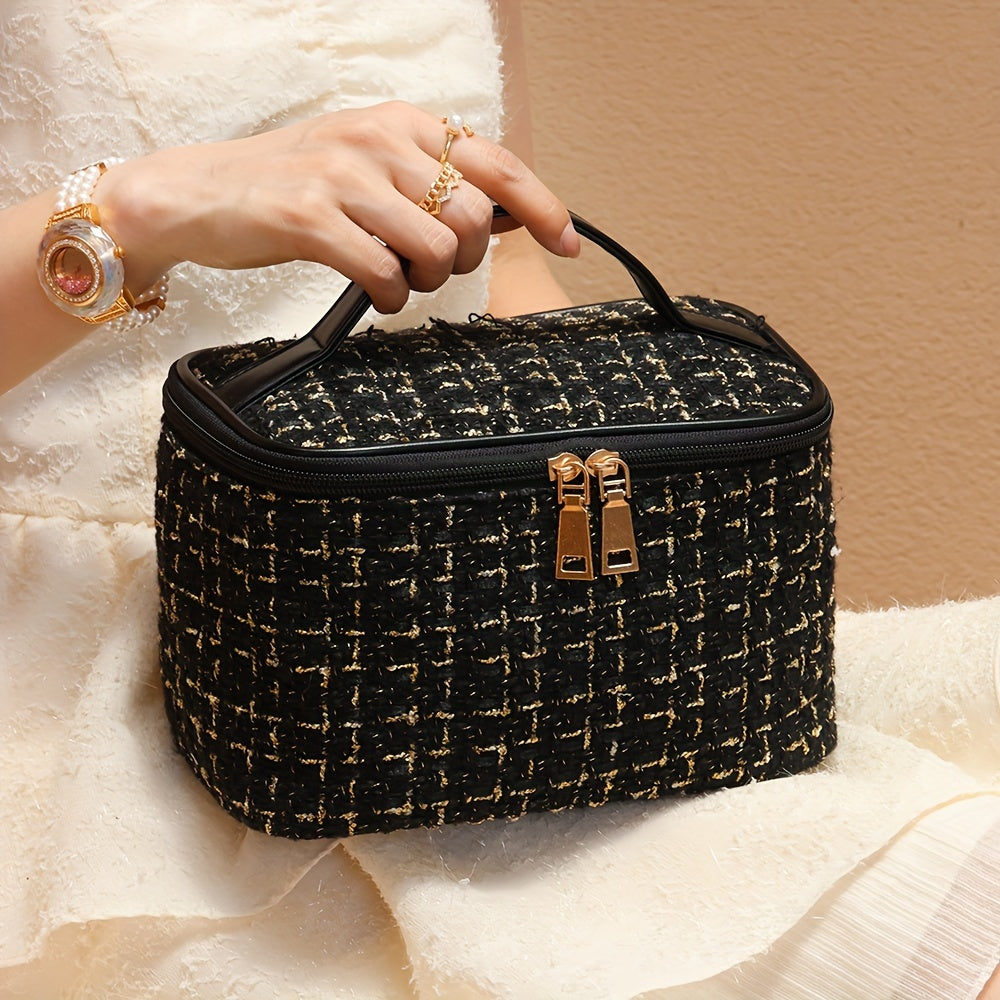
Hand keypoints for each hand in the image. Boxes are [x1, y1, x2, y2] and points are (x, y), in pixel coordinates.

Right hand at [96, 101, 579, 312]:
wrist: (201, 192)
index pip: (499, 163)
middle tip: (432, 268)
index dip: (545, 207)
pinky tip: (373, 293)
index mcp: (403, 123)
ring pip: (438, 246)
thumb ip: (433, 183)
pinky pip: (384, 273)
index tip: (569, 243)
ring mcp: (344, 175)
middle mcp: (380, 139)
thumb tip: (509, 215)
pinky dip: (390, 297)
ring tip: (399, 280)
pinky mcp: (310, 217)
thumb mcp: (372, 165)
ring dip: (429, 281)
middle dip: (467, 258)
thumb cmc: (295, 186)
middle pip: (475, 215)